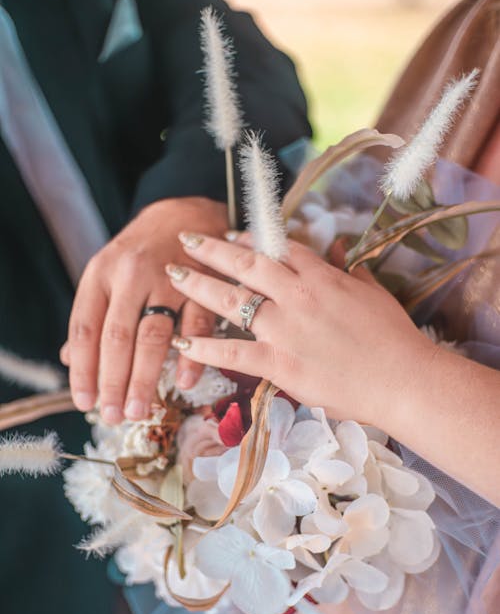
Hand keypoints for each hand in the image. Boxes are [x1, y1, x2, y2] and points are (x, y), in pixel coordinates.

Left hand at [61, 197, 227, 424]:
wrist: (185, 213)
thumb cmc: (142, 252)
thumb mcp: (108, 275)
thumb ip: (93, 316)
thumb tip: (71, 360)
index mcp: (101, 274)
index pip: (85, 328)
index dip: (83, 369)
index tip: (84, 402)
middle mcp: (130, 275)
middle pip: (117, 337)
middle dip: (114, 382)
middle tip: (114, 415)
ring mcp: (169, 278)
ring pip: (152, 335)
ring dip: (145, 377)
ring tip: (140, 410)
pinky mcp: (203, 282)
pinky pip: (197, 324)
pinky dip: (192, 355)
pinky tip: (184, 382)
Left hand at [166, 233, 435, 429]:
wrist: (401, 379)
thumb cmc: (394, 338)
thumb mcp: (375, 294)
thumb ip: (352, 272)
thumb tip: (340, 253)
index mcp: (322, 277)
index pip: (280, 249)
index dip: (250, 238)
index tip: (231, 234)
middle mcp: (297, 295)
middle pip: (246, 264)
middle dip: (212, 249)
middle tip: (186, 238)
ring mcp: (285, 329)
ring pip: (231, 300)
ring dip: (198, 285)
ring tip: (173, 274)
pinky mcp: (279, 363)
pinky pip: (233, 352)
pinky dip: (205, 347)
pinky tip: (182, 341)